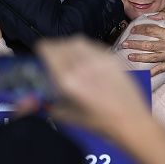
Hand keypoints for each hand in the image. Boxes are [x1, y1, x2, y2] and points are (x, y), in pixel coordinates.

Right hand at [36, 37, 164, 163]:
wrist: (131, 120)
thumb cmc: (98, 122)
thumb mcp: (67, 116)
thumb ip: (48, 104)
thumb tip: (33, 98)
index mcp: (66, 78)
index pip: (46, 48)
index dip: (40, 50)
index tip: (39, 56)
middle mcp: (80, 63)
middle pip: (59, 43)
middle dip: (53, 49)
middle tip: (53, 60)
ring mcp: (97, 57)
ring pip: (75, 41)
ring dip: (68, 46)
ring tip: (70, 58)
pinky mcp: (110, 56)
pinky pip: (91, 45)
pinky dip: (84, 49)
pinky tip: (86, 61)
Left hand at [122, 12, 164, 74]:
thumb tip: (151, 16)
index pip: (150, 31)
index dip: (139, 30)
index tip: (132, 30)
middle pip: (147, 45)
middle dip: (134, 44)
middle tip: (124, 44)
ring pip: (151, 58)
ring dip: (138, 57)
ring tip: (129, 56)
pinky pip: (160, 69)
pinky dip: (152, 72)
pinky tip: (143, 74)